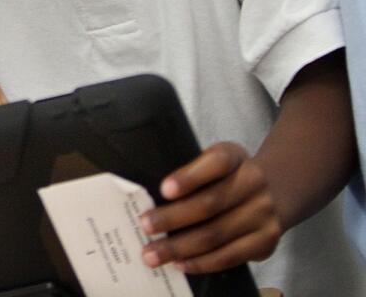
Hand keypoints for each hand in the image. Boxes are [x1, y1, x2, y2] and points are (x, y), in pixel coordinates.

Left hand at [139, 142, 280, 273]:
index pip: (216, 162)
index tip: (163, 190)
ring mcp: (263, 214)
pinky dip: (202, 262)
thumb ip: (189, 173)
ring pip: (216, 234)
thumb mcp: (213, 162)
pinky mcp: (266, 242)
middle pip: (210, 204)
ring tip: (152, 254)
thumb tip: (145, 197)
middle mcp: (254, 182)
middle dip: (172, 218)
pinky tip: (180, 264)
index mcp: (234, 156)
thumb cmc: (227, 176)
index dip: (190, 177)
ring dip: (180, 247)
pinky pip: (230, 256)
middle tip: (144, 226)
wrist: (275, 191)